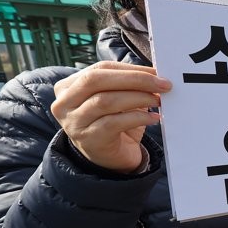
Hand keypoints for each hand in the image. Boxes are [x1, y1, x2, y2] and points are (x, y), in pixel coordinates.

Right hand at [51, 61, 170, 172]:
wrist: (110, 159)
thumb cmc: (115, 123)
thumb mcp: (117, 99)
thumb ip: (128, 84)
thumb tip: (155, 74)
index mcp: (69, 86)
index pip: (100, 68)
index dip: (130, 69)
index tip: (156, 72)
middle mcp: (65, 103)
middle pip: (97, 80)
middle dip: (135, 80)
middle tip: (163, 84)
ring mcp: (74, 122)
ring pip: (105, 101)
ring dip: (138, 98)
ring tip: (158, 100)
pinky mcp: (89, 139)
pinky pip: (114, 123)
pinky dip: (138, 118)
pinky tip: (154, 118)